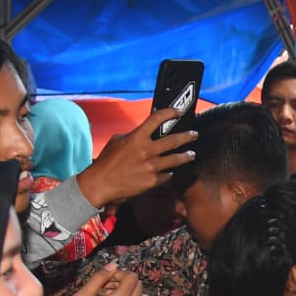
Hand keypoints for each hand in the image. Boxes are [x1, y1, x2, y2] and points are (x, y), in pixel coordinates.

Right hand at [77, 108, 198, 206]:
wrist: (101, 183)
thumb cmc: (107, 162)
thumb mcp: (117, 141)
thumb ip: (134, 135)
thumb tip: (145, 133)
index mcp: (136, 137)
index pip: (156, 119)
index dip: (170, 113)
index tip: (177, 112)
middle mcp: (146, 150)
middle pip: (173, 140)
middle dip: (187, 136)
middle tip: (194, 134)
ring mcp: (151, 166)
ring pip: (175, 159)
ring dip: (186, 156)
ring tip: (191, 154)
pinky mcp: (153, 181)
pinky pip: (166, 175)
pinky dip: (168, 173)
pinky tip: (169, 172)